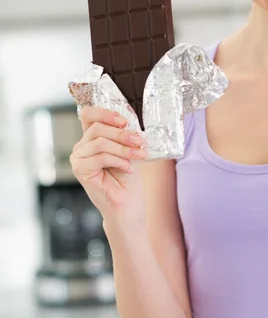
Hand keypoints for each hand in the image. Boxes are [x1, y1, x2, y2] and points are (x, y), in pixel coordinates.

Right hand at [70, 106, 145, 220]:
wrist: (127, 204)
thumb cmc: (127, 178)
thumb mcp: (128, 149)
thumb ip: (123, 134)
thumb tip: (129, 120)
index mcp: (91, 138)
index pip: (89, 115)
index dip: (105, 113)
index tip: (125, 121)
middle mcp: (81, 146)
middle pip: (97, 128)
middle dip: (122, 134)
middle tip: (139, 141)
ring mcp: (78, 158)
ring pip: (100, 142)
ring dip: (123, 148)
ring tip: (138, 156)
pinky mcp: (79, 170)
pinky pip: (101, 157)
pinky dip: (119, 160)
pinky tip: (128, 169)